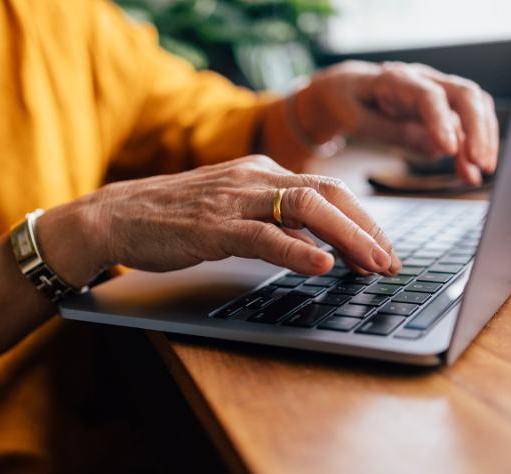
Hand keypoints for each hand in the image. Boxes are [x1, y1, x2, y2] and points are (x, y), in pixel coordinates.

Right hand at [38, 156, 401, 285]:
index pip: (328, 189)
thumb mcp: (234, 211)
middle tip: (391, 261)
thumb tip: (318, 246)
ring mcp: (234, 199)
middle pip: (328, 193)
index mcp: (262, 171)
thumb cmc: (176, 216)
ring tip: (373, 264)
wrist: (119, 215)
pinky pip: (263, 235)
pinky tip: (321, 265)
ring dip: (347, 238)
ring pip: (305, 209)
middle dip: (367, 228)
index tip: (384, 248)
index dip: (363, 219)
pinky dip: (296, 250)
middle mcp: (254, 178)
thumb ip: (274, 223)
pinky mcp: (213, 226)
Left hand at [296, 61, 499, 184]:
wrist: (348, 90)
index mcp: (396, 79)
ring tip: (478, 173)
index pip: (428, 95)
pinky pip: (468, 122)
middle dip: (477, 130)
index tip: (450, 151)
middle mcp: (424, 79)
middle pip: (464, 94)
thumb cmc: (350, 104)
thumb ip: (394, 133)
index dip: (441, 122)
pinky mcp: (444, 106)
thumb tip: (436, 148)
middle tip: (480, 164)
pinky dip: (473, 146)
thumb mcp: (358, 123)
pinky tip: (470, 172)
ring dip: (482, 140)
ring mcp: (438, 90)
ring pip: (475, 106)